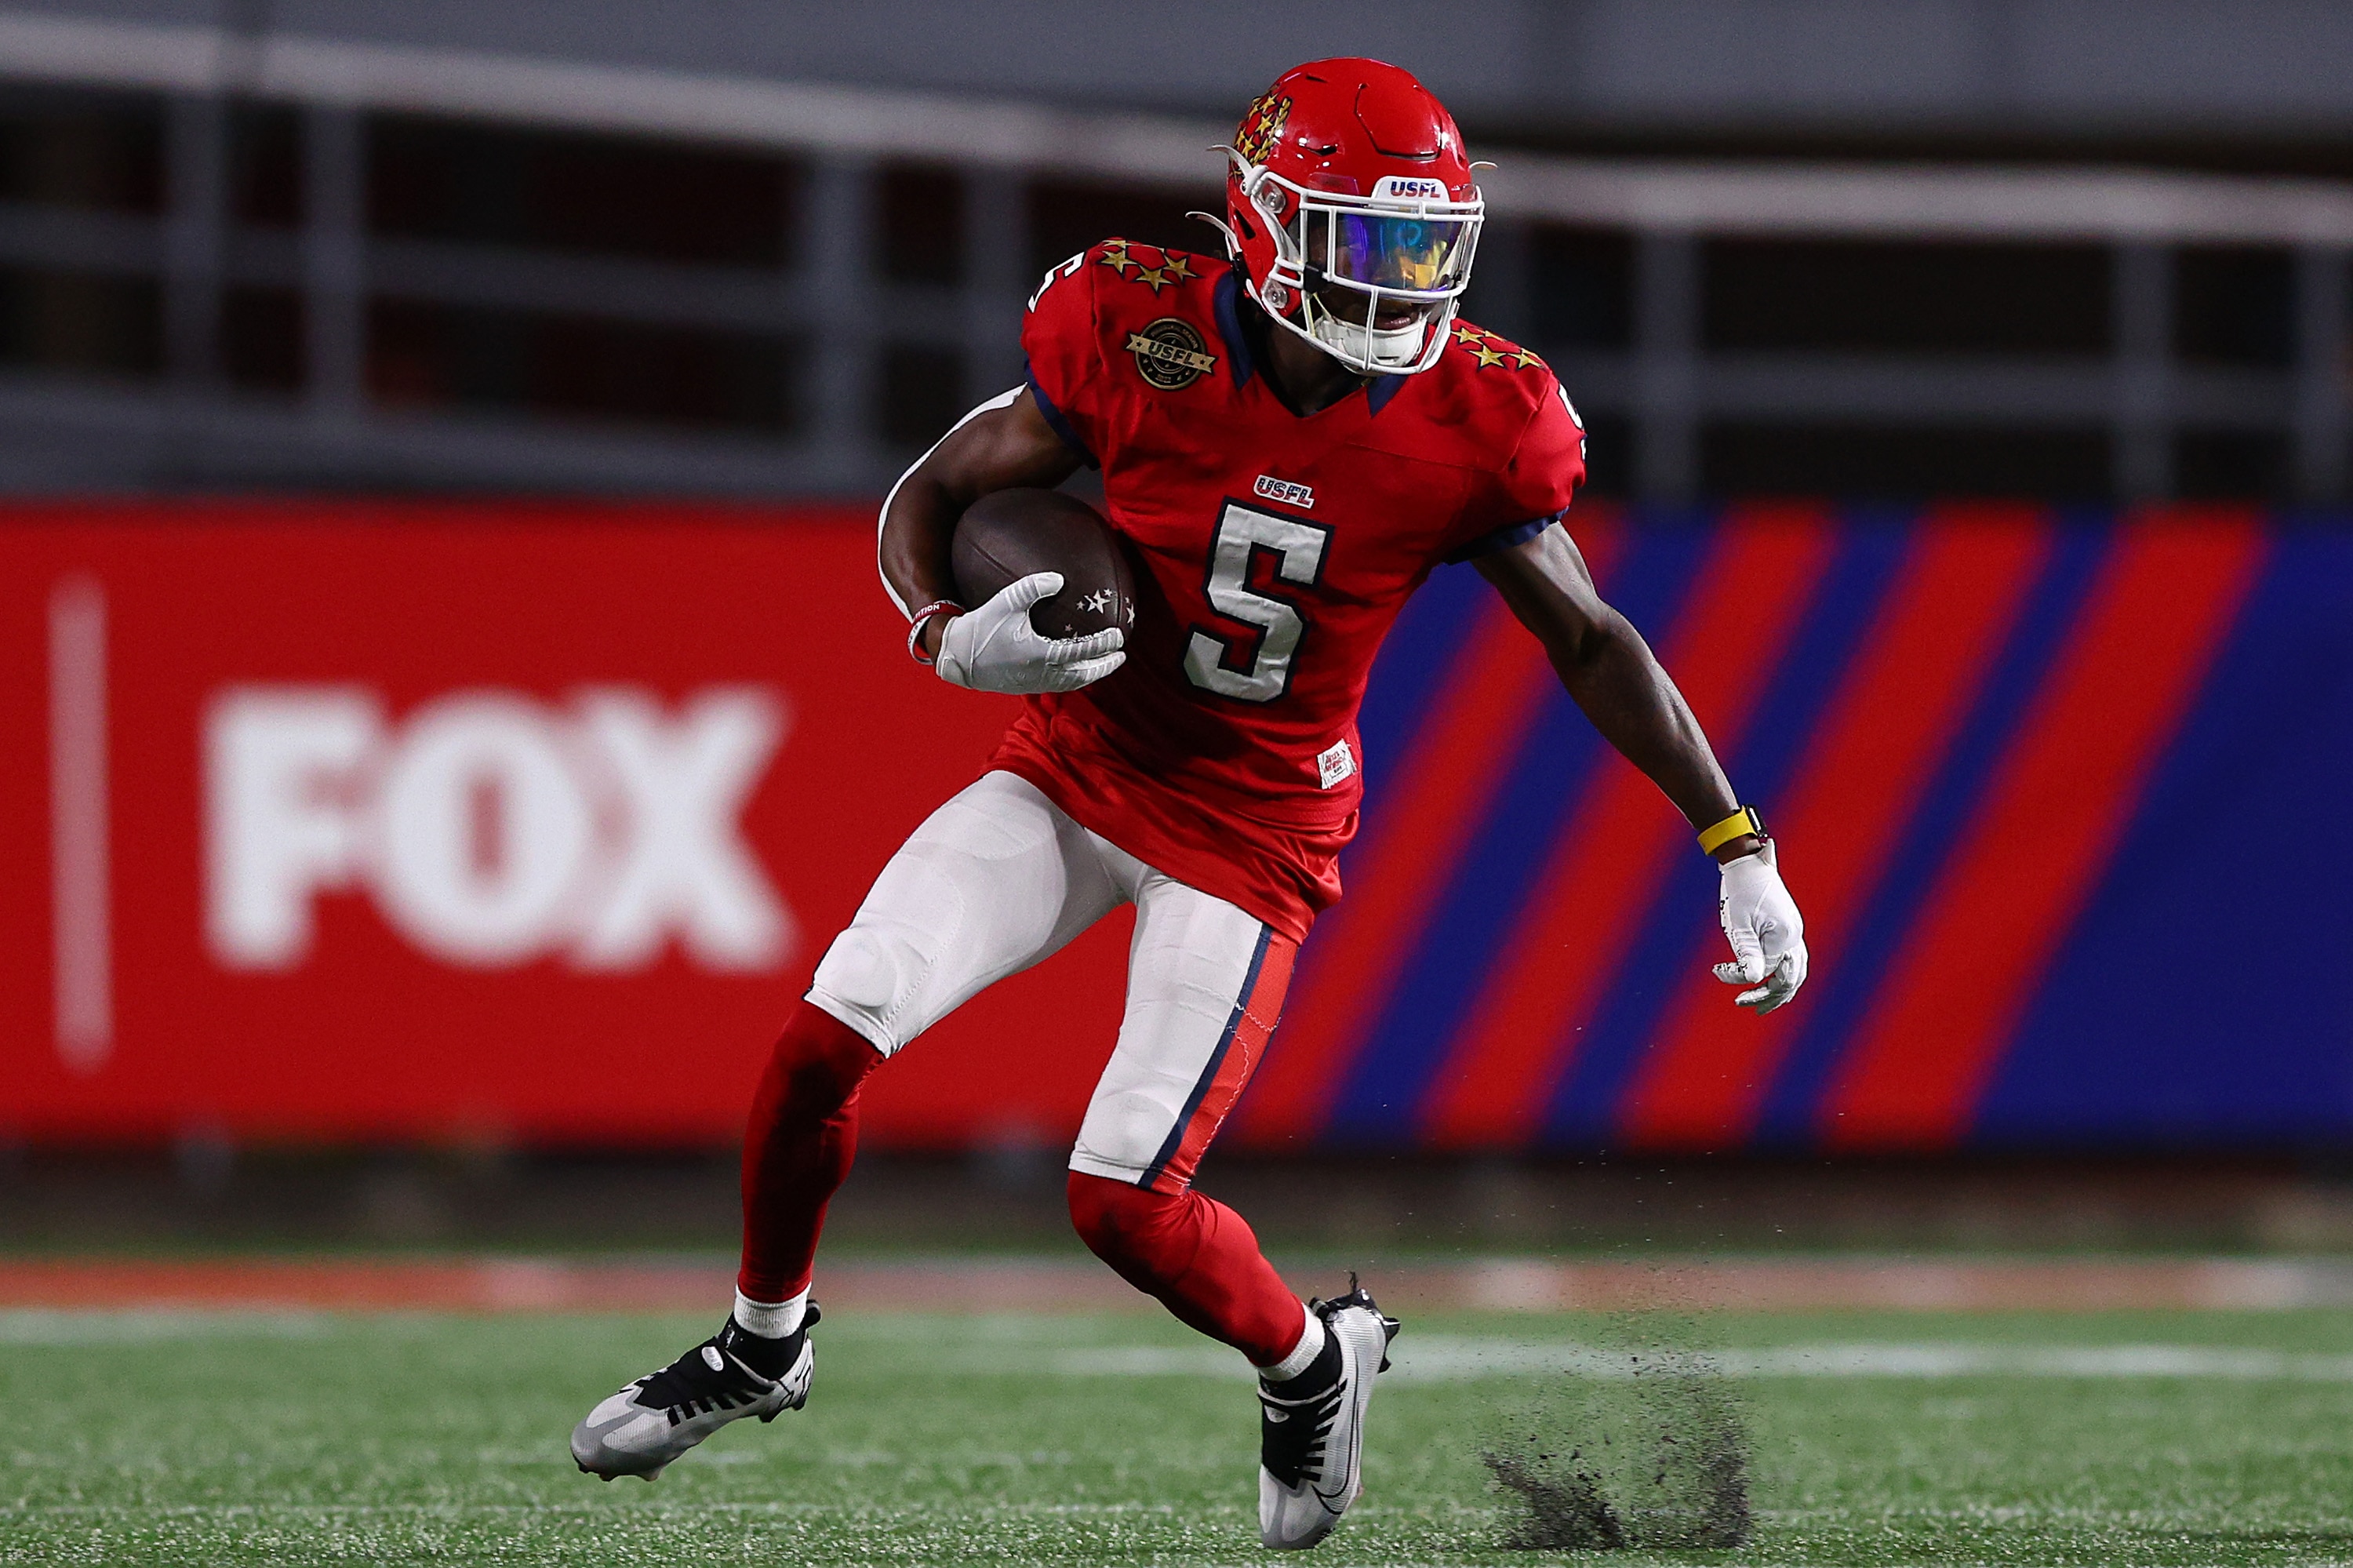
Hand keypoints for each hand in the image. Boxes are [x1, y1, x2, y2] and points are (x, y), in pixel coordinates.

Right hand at [934, 572, 1124, 694]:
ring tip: (1105, 665)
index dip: (1103, 644)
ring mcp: (1035, 683)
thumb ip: (1033, 587)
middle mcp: (1042, 673)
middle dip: (1105, 666)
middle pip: (1084, 674)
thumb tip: (1059, 578)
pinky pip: (1059, 685)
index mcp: (1041, 654)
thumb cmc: (982, 627)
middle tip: (1121, 655)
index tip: (1119, 635)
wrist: (958, 657)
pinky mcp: (1027, 687)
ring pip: (1073, 683)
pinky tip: (1076, 668)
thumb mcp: (1006, 601)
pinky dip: (1074, 678)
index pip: (1082, 651)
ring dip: (1092, 674)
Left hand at [1715, 840, 1806, 1013]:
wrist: (1748, 862)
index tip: (1717, 971)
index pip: (1765, 970)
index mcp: (1785, 935)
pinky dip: (1783, 975)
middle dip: (1768, 996)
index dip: (1741, 977)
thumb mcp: (1737, 924)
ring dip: (1779, 991)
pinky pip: (1793, 960)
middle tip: (1744, 1005)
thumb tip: (1752, 980)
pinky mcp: (1790, 929)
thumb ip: (1746, 953)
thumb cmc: (1739, 890)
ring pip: (1795, 972)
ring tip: (1760, 1005)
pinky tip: (1768, 983)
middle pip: (1789, 979)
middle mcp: (1796, 936)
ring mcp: (1795, 932)